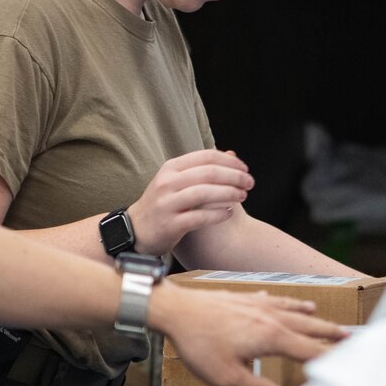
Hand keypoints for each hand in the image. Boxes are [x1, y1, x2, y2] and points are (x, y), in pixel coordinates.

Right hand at [126, 149, 253, 255]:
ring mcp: (167, 203)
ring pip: (205, 193)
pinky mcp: (170, 224)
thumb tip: (232, 155)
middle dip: (234, 177)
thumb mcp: (176, 180)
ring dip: (229, 194)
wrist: (135, 229)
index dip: (230, 162)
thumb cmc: (163, 203)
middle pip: (209, 173)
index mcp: (171, 168)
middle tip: (250, 183)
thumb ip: (202, 168)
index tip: (245, 169)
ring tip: (243, 196)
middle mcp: (167, 182)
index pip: (206, 157)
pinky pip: (199, 217)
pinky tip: (229, 213)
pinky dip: (218, 214)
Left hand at [148, 285, 347, 385]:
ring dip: (310, 317)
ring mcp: (256, 305)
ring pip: (292, 311)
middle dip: (329, 333)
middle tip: (349, 336)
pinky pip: (272, 299)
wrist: (174, 309)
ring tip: (322, 317)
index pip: (309, 351)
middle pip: (307, 326)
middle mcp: (270, 317)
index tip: (347, 365)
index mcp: (271, 337)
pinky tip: (285, 302)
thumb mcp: (228, 376)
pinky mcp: (242, 299)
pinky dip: (285, 302)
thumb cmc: (198, 344)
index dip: (329, 359)